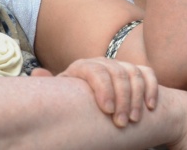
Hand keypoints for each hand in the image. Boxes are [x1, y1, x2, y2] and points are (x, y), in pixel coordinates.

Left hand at [33, 58, 157, 127]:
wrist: (98, 104)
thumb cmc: (75, 105)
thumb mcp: (63, 97)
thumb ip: (50, 86)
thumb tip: (35, 72)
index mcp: (82, 68)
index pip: (95, 70)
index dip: (103, 88)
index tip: (107, 111)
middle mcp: (102, 63)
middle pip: (117, 73)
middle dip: (122, 99)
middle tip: (121, 123)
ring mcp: (121, 66)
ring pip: (134, 74)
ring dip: (137, 98)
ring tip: (134, 120)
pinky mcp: (137, 71)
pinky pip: (147, 74)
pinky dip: (151, 89)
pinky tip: (150, 107)